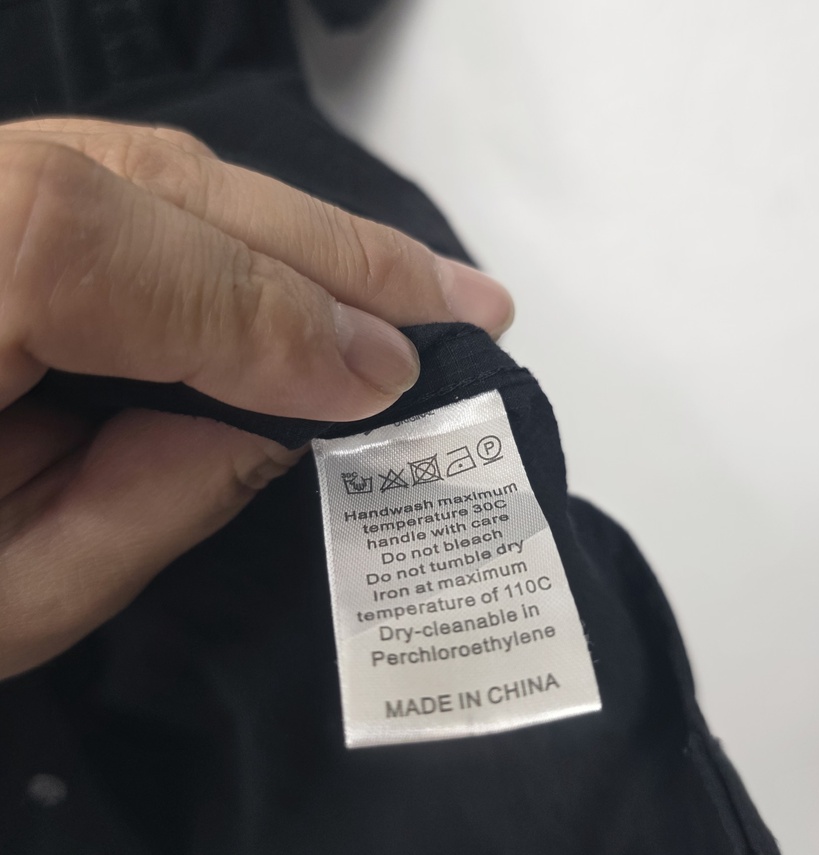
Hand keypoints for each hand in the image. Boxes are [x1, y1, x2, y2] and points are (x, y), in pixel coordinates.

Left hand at [0, 117, 513, 678]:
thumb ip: (149, 502)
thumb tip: (296, 421)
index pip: (118, 253)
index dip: (281, 315)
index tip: (392, 378)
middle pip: (162, 181)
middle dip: (335, 252)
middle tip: (464, 302)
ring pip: (160, 174)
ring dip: (302, 235)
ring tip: (409, 285)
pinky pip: (134, 199)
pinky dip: (239, 240)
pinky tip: (311, 273)